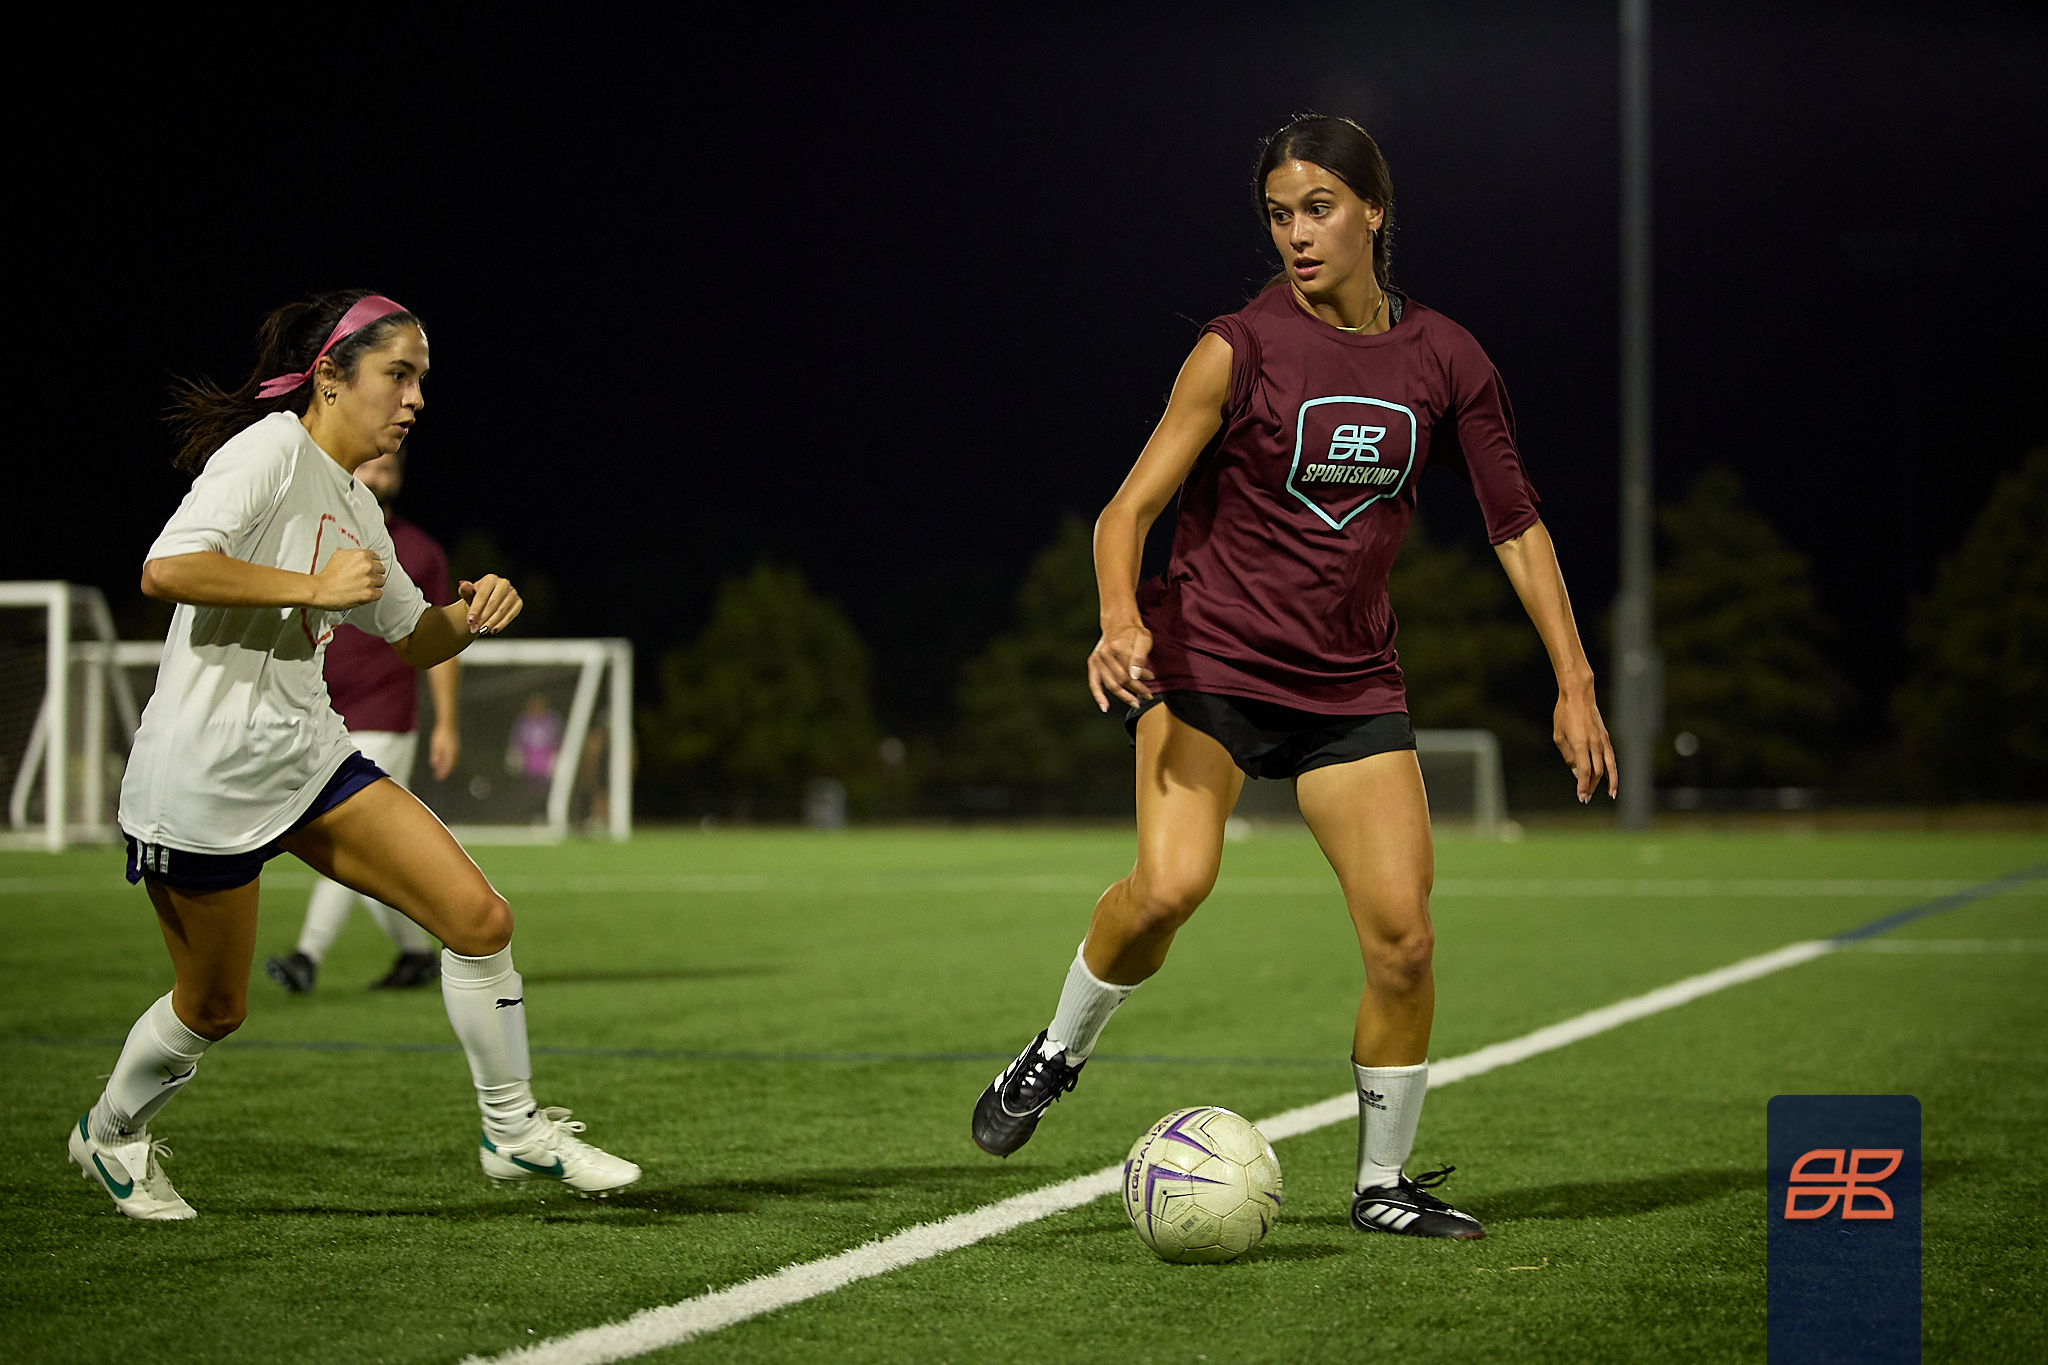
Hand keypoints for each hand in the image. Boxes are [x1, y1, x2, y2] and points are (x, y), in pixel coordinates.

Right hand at [311, 547, 384, 609]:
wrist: (321, 590)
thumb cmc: (327, 575)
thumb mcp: (338, 556)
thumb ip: (351, 553)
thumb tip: (356, 555)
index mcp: (362, 555)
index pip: (377, 558)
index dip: (371, 564)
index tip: (367, 569)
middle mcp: (368, 566)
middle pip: (381, 569)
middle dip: (373, 574)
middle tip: (363, 578)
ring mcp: (369, 580)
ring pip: (381, 581)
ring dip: (374, 584)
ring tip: (362, 586)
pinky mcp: (369, 594)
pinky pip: (379, 593)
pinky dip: (373, 594)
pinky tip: (363, 593)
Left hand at [429, 724, 459, 780]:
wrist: (448, 723)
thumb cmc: (441, 734)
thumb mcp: (436, 745)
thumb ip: (436, 755)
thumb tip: (434, 764)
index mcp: (451, 753)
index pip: (447, 766)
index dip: (443, 773)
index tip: (438, 778)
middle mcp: (455, 752)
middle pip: (450, 765)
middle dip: (444, 771)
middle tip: (438, 776)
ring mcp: (456, 748)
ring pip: (452, 761)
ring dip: (446, 766)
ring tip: (440, 770)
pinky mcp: (455, 745)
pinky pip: (452, 756)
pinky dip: (448, 761)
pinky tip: (442, 760)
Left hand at [458, 575, 521, 635]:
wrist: (487, 600)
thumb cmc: (476, 596)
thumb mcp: (468, 592)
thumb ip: (465, 590)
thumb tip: (464, 585)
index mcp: (490, 579)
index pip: (482, 596)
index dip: (475, 610)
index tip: (469, 622)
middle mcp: (504, 584)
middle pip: (492, 604)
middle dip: (482, 618)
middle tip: (475, 629)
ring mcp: (513, 593)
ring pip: (501, 611)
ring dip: (491, 623)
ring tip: (482, 631)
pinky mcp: (518, 602)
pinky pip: (511, 615)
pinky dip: (502, 624)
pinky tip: (493, 630)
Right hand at [1087, 619, 1155, 711]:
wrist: (1118, 623)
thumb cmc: (1133, 632)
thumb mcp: (1144, 639)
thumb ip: (1140, 657)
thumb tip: (1136, 675)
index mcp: (1117, 647)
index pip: (1130, 671)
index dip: (1142, 679)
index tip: (1151, 679)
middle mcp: (1105, 654)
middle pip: (1121, 680)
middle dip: (1136, 689)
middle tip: (1147, 695)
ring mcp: (1097, 659)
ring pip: (1111, 684)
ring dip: (1123, 696)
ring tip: (1135, 702)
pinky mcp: (1093, 663)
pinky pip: (1094, 683)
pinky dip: (1099, 696)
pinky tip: (1105, 707)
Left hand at [1553, 679, 1617, 803]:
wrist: (1579, 695)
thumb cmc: (1564, 714)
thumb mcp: (1559, 736)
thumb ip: (1568, 755)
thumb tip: (1576, 771)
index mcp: (1581, 744)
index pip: (1584, 771)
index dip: (1583, 785)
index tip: (1581, 796)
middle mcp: (1594, 743)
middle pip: (1597, 771)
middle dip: (1591, 786)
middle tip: (1585, 798)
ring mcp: (1602, 740)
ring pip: (1609, 766)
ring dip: (1608, 782)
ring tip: (1611, 795)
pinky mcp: (1605, 737)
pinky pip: (1611, 757)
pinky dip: (1614, 770)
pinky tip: (1612, 778)